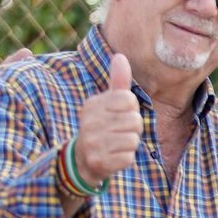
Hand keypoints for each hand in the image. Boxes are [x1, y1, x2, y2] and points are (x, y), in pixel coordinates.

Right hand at [74, 54, 142, 184]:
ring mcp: (92, 143)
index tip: (120, 115)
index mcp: (93, 104)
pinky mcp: (98, 162)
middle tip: (118, 132)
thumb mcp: (108, 103)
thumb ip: (118, 81)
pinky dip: (125, 158)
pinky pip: (128, 157)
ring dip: (130, 144)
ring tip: (115, 144)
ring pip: (133, 139)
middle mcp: (89, 122)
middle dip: (133, 128)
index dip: (131, 109)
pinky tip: (113, 156)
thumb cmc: (102, 126)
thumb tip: (120, 56)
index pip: (129, 99)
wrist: (82, 159)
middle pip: (135, 120)